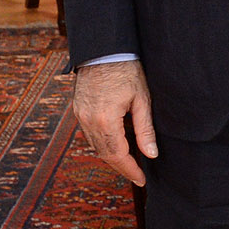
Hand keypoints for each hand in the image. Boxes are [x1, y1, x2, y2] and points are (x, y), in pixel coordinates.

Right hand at [72, 59, 156, 185]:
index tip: (142, 179)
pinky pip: (89, 134)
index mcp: (105, 120)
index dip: (130, 170)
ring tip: (129, 163)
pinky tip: (116, 145)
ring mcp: (80, 116)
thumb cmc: (127, 70)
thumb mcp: (142, 99)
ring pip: (95, 145)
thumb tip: (151, 154)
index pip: (117, 155)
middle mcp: (88, 121)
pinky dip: (102, 143)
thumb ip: (145, 129)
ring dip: (111, 156)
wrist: (104, 49)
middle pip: (104, 153)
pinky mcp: (77, 110)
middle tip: (137, 175)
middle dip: (121, 166)